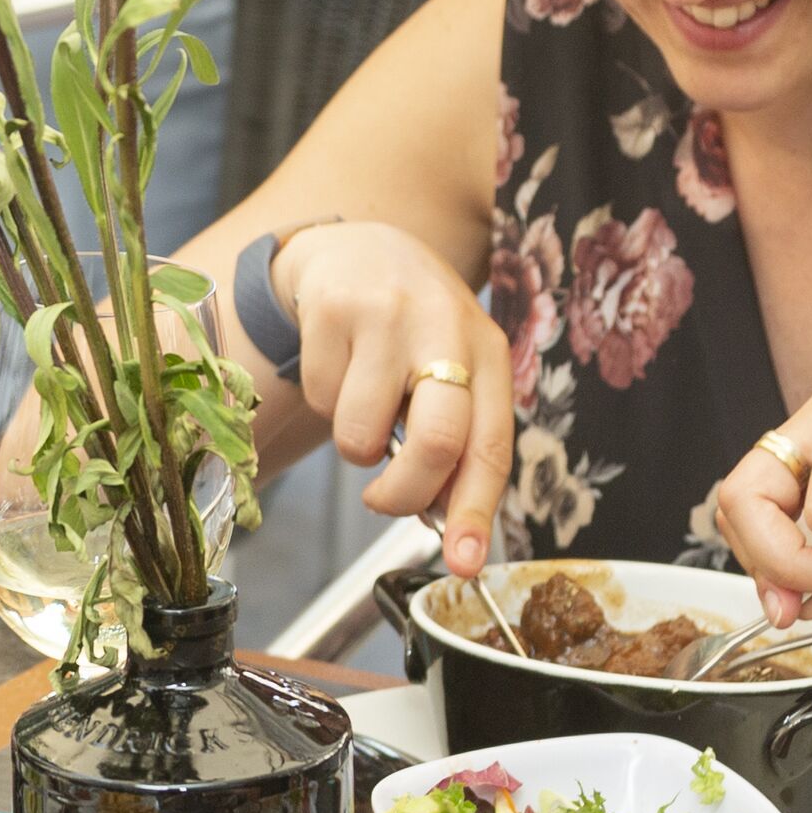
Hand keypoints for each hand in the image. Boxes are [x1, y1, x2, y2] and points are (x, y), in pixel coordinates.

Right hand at [267, 221, 512, 574]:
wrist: (360, 249)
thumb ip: (458, 441)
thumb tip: (448, 527)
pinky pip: (320, 400)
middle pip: (437, 443)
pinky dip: (325, 402)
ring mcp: (388, 316)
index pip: (491, 446)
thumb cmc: (414, 331)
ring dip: (354, 443)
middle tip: (383, 503)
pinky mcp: (333, 310)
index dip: (477, 513)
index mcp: (489, 353)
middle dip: (403, 495)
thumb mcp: (453, 372)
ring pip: (361, 434)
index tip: (464, 563)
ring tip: (363, 404)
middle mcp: (446, 329)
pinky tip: (340, 366)